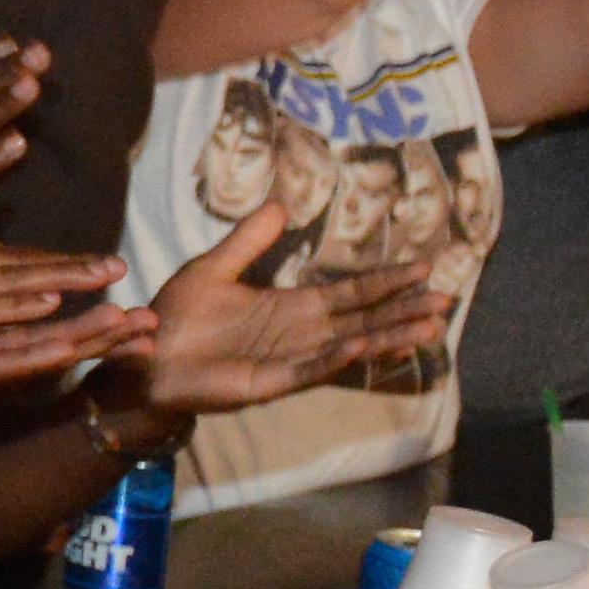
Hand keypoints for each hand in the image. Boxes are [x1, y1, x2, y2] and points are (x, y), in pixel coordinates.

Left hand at [135, 202, 449, 413]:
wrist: (143, 358)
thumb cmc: (177, 318)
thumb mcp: (215, 268)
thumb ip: (247, 241)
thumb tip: (281, 205)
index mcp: (291, 307)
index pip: (350, 292)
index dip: (386, 280)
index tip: (424, 267)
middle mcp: (298, 334)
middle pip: (363, 319)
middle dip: (403, 310)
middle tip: (445, 300)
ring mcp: (287, 360)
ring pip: (348, 347)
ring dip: (385, 337)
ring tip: (426, 328)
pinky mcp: (266, 383)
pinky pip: (307, 370)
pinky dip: (334, 359)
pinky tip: (362, 345)